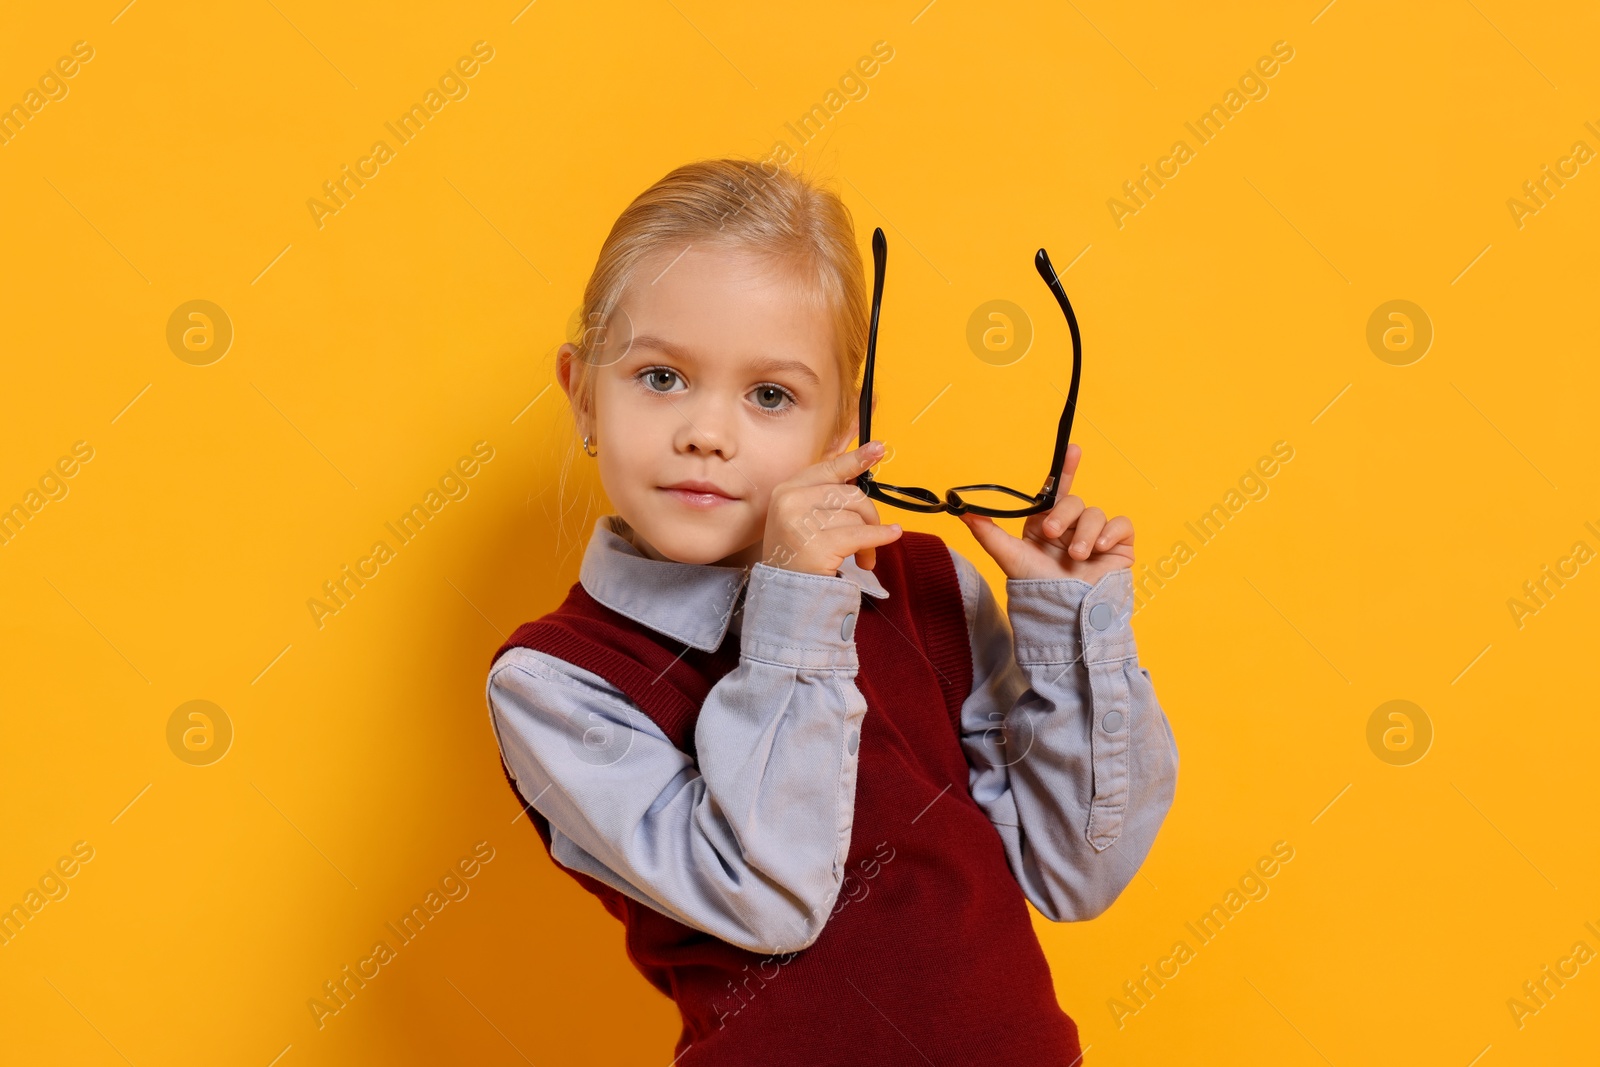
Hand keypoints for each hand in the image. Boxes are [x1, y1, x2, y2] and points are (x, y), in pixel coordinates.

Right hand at [763, 440, 902, 575]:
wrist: (785, 595)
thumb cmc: (799, 555)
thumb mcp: (802, 518)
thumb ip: (826, 496)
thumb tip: (858, 475)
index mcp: (787, 490)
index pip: (828, 469)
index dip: (855, 459)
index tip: (878, 448)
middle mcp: (790, 502)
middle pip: (850, 494)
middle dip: (869, 515)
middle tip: (872, 535)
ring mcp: (801, 523)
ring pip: (856, 516)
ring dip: (870, 538)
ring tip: (865, 556)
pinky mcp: (817, 545)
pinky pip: (861, 534)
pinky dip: (880, 537)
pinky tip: (890, 537)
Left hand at [957, 443, 1133, 582]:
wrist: (1064, 615)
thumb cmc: (1036, 588)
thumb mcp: (1008, 556)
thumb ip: (987, 531)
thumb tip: (961, 509)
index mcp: (1046, 524)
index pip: (1056, 491)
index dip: (1066, 469)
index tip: (1073, 449)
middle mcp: (1071, 527)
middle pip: (1074, 501)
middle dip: (1063, 515)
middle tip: (1051, 535)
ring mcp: (1095, 536)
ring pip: (1096, 512)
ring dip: (1084, 532)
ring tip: (1076, 556)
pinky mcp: (1118, 546)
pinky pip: (1121, 524)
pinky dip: (1110, 532)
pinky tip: (1099, 548)